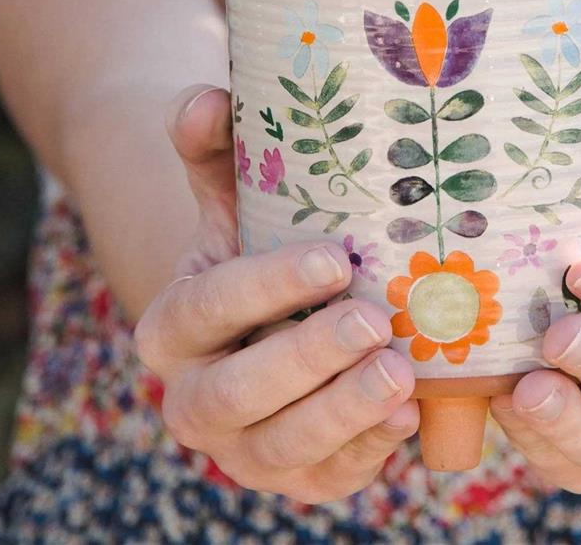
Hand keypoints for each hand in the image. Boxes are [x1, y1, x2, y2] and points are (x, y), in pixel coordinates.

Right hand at [132, 85, 419, 503]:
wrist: (275, 317)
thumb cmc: (259, 239)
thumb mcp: (234, 190)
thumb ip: (216, 142)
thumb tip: (209, 99)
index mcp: (171, 325)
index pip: (208, 307)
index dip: (267, 286)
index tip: (333, 259)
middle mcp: (193, 397)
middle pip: (236, 392)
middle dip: (307, 359)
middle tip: (377, 322)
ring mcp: (243, 450)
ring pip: (279, 449)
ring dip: (342, 413)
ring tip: (402, 375)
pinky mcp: (296, 481)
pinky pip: (326, 480)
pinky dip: (367, 453)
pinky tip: (410, 418)